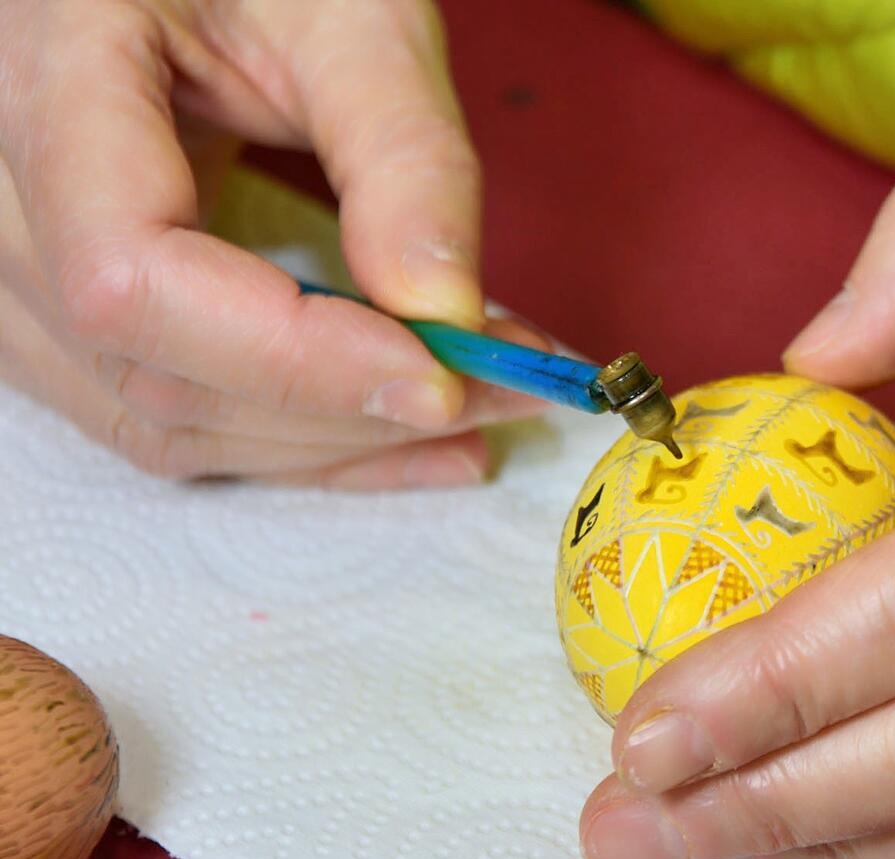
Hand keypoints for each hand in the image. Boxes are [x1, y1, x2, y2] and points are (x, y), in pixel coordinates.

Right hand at [0, 0, 544, 488]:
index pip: (133, 276)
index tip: (442, 371)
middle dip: (355, 408)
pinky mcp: (83, 316)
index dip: (292, 353)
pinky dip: (300, 444)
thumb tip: (446, 313)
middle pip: (164, 374)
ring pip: (171, 420)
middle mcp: (11, 200)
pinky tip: (402, 441)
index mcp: (51, 86)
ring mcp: (31, 272)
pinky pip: (173, 417)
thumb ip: (401, 153)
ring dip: (340, 444)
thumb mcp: (351, 17)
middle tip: (508, 388)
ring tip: (479, 417)